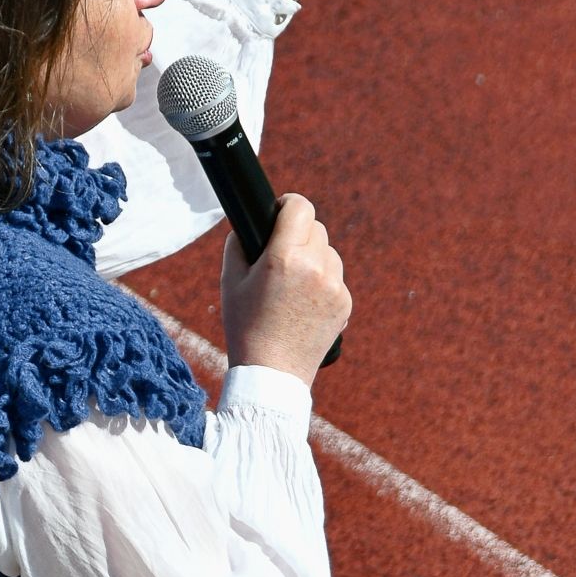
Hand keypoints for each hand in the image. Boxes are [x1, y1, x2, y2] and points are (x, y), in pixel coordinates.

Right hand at [220, 194, 350, 387]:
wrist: (272, 372)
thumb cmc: (245, 326)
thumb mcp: (230, 280)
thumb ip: (239, 242)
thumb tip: (252, 223)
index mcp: (284, 257)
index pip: (300, 207)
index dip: (288, 204)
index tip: (281, 211)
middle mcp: (315, 267)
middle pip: (316, 227)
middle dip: (298, 234)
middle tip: (280, 255)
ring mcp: (334, 286)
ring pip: (328, 251)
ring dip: (313, 257)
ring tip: (291, 284)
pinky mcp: (345, 303)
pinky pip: (335, 277)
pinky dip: (321, 282)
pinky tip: (303, 303)